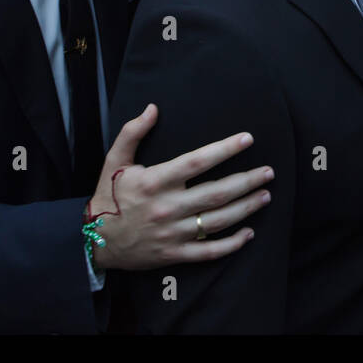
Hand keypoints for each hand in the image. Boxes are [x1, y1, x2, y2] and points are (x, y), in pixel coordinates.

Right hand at [88, 104, 273, 269]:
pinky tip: (249, 233)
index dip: (224, 150)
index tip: (247, 139)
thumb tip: (153, 108)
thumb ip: (133, 132)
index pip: (196, 162)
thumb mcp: (114, 160)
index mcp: (154, 181)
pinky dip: (231, 244)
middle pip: (216, 193)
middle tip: (269, 172)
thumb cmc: (108, 196)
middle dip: (246, 181)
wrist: (93, 241)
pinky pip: (208, 251)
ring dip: (246, 208)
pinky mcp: (174, 254)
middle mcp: (167, 207)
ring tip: (265, 195)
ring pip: (217, 221)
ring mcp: (172, 233)